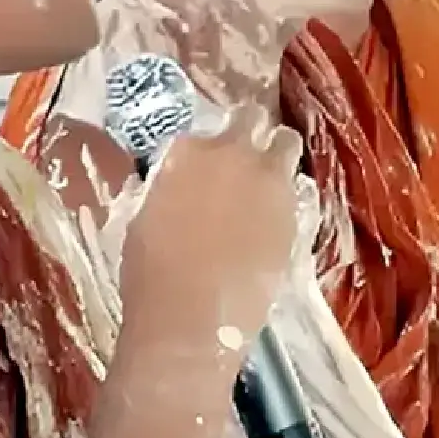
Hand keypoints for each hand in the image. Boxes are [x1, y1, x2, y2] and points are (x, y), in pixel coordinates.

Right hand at [119, 103, 305, 343]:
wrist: (190, 318)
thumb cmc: (149, 273)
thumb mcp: (142, 217)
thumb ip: (168, 188)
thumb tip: (177, 186)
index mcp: (188, 152)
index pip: (207, 126)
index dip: (212, 144)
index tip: (210, 161)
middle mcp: (234, 155)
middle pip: (254, 120)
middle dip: (252, 133)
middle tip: (245, 158)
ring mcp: (270, 184)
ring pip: (286, 146)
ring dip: (277, 158)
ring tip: (265, 186)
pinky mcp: (294, 217)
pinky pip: (296, 193)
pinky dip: (286, 200)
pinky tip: (272, 224)